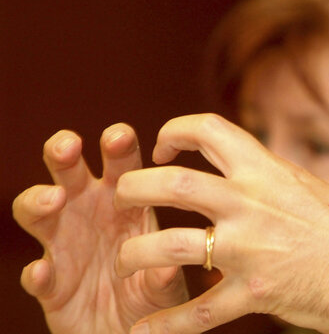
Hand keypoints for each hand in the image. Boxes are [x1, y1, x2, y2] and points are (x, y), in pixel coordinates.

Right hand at [13, 124, 188, 333]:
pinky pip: (35, 275)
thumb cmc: (155, 293)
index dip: (118, 145)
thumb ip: (166, 276)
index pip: (120, 163)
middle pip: (69, 172)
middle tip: (70, 146)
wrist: (133, 333)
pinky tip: (43, 271)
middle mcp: (89, 214)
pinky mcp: (49, 285)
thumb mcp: (167, 284)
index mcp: (126, 202)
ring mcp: (64, 246)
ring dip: (38, 200)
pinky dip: (36, 273)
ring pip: (37, 211)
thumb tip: (168, 267)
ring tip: (54, 198)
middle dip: (63, 151)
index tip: (120, 137)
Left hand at [115, 114, 328, 333]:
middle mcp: (251, 202)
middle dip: (134, 188)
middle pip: (171, 183)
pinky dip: (165, 325)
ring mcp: (248, 248)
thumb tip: (250, 176)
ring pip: (166, 244)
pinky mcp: (252, 293)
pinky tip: (145, 331)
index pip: (209, 130)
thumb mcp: (310, 189)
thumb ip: (271, 182)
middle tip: (123, 200)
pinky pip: (195, 313)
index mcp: (268, 170)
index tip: (163, 148)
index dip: (175, 131)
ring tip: (126, 263)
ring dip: (135, 255)